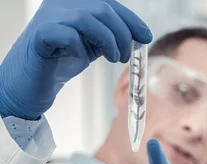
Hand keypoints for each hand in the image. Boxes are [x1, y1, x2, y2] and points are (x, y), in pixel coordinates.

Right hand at [0, 0, 151, 119]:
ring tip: (113, 58)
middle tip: (126, 55)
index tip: (145, 37)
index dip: (130, 20)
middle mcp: (59, 4)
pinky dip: (80, 47)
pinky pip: (67, 34)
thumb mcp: (92, 44)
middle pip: (101, 8)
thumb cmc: (61, 61)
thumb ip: (110, 35)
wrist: (32, 83)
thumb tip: (139, 35)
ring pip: (86, 17)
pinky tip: (82, 58)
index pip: (108, 3)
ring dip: (108, 40)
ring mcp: (48, 18)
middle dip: (122, 33)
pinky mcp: (40, 35)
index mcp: (73, 3)